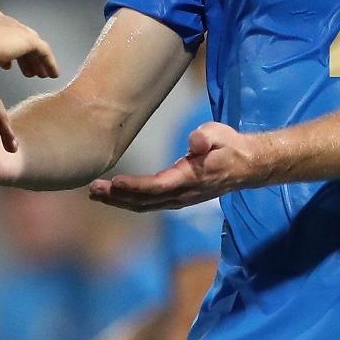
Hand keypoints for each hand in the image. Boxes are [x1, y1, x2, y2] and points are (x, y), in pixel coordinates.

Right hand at [0, 8, 58, 78]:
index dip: (2, 50)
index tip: (6, 65)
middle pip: (14, 36)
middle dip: (21, 54)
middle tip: (27, 71)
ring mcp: (11, 27)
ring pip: (29, 43)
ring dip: (34, 59)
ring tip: (39, 74)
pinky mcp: (25, 38)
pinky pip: (42, 50)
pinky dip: (48, 62)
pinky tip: (51, 75)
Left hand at [89, 121, 261, 210]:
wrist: (246, 167)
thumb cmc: (229, 147)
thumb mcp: (220, 135)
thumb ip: (207, 137)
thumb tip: (196, 142)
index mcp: (190, 177)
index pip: (158, 185)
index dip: (135, 186)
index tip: (114, 182)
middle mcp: (182, 193)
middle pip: (145, 199)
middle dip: (117, 196)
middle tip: (93, 190)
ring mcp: (179, 199)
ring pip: (145, 204)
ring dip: (119, 201)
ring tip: (95, 195)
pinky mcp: (176, 198)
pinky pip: (149, 203)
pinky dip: (129, 201)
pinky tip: (114, 197)